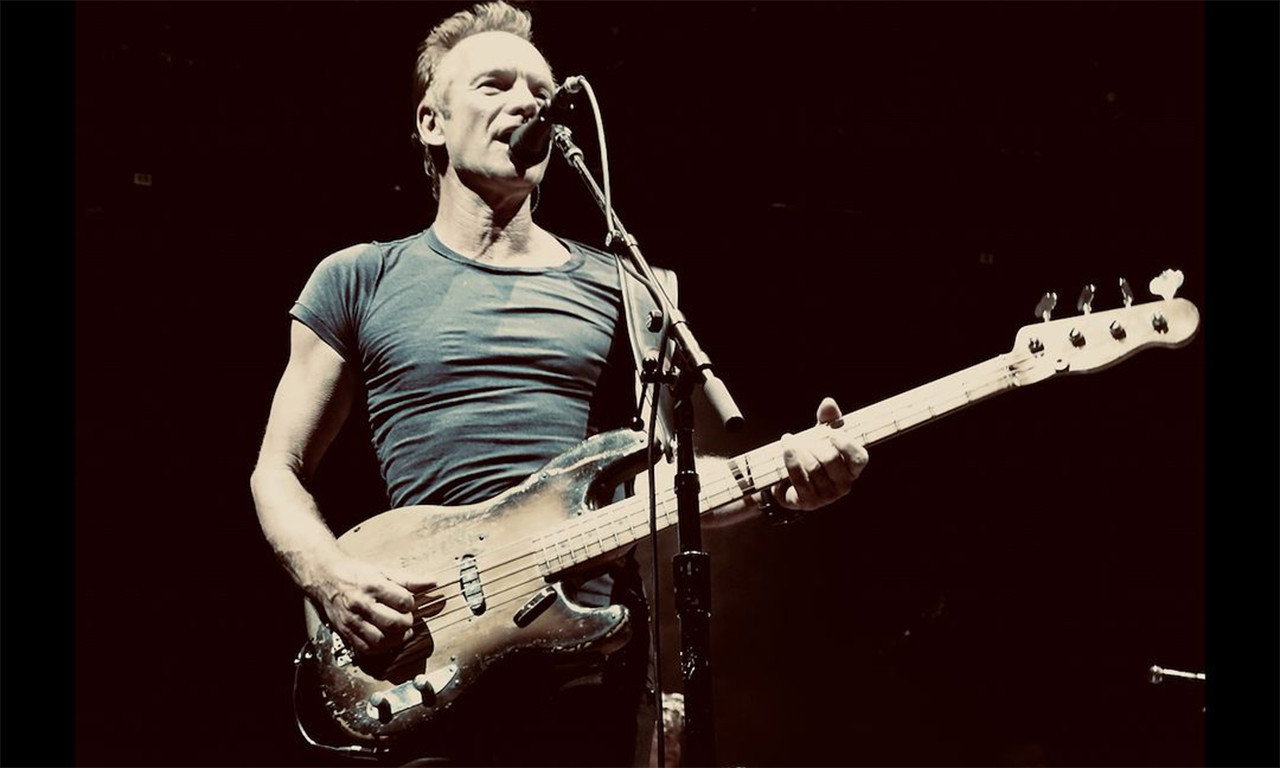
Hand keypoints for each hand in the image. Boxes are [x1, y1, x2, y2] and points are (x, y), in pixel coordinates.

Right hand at [311, 555, 434, 656]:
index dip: (411, 604)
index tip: (409, 603)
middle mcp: (362, 604)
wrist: (326, 577)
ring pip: (381, 640)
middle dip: (406, 622)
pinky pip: (366, 649)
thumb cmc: (356, 574)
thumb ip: (409, 579)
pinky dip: (380, 648)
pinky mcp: (346, 632)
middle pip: (394, 623)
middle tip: (406, 619)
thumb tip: (432, 583)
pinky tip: (386, 639)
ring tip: (399, 631)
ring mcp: (353, 620)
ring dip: (396, 639)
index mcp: (374, 585)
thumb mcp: (384, 571)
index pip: (404, 601)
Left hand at [776, 397, 867, 511]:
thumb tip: (828, 403)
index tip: (830, 432)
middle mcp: (844, 485)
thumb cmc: (812, 455)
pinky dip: (791, 461)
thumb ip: (828, 420)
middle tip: (803, 438)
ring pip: (813, 467)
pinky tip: (786, 449)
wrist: (788, 480)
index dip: (846, 444)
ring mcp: (827, 496)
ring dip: (799, 450)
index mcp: (852, 469)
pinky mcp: (809, 502)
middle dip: (814, 444)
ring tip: (789, 441)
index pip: (859, 458)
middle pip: (831, 459)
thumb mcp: (821, 436)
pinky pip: (800, 479)